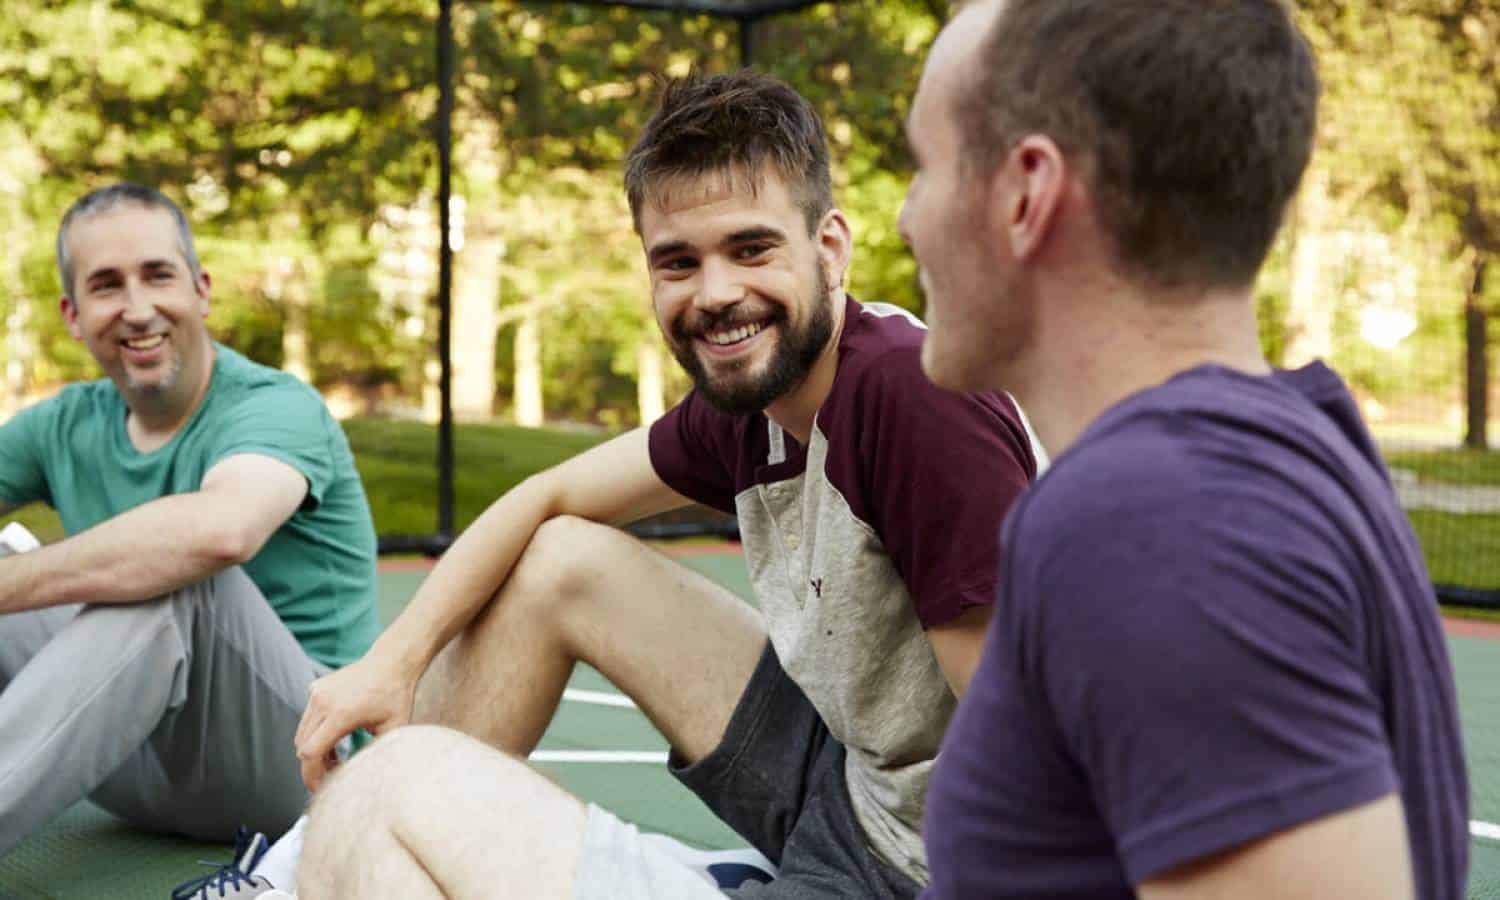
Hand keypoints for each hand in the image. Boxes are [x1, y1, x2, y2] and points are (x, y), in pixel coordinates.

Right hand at [294, 654, 417, 790]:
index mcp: (341, 714)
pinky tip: (335, 739)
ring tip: (336, 759)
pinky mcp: (316, 688)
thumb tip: (362, 781)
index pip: (310, 753)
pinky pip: (308, 718)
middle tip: (332, 776)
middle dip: (313, 766)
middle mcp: (323, 702)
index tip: (322, 787)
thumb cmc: (396, 696)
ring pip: (302, 733)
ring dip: (314, 750)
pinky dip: (315, 733)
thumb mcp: (394, 729)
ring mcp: (317, 693)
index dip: (312, 775)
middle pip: (302, 746)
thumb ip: (376, 754)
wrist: (392, 662)